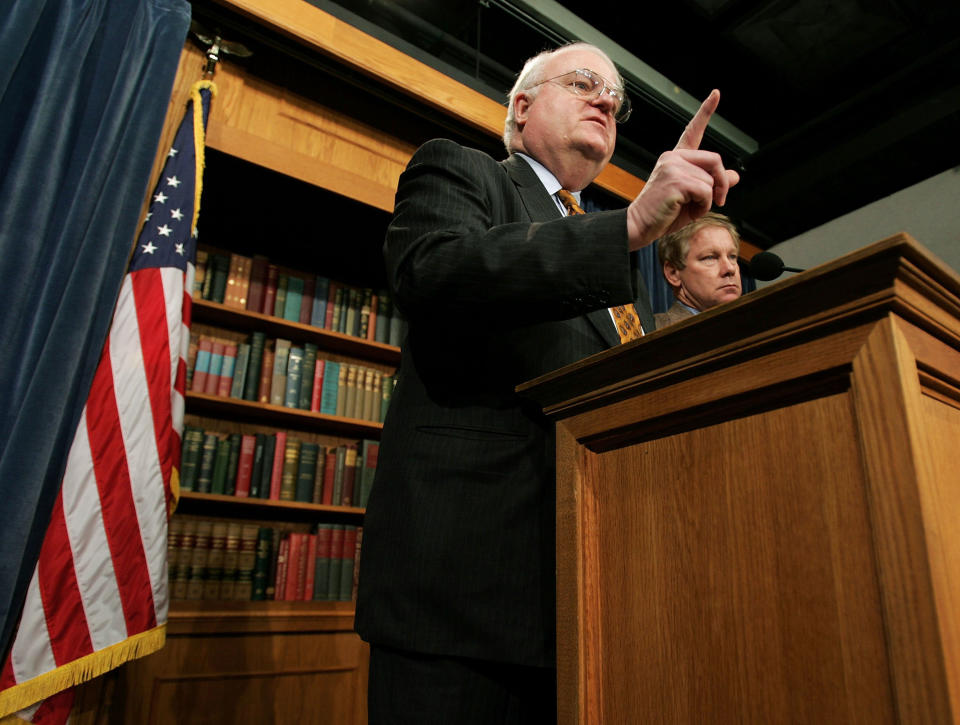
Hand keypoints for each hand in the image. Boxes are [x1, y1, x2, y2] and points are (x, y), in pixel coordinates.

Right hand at [625, 90, 740, 248]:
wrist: (639, 226)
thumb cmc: (664, 214)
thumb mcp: (693, 198)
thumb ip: (712, 185)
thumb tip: (734, 177)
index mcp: (675, 159)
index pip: (692, 131)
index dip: (706, 112)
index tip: (716, 93)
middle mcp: (673, 158)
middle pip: (715, 160)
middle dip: (722, 182)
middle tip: (720, 200)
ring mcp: (672, 167)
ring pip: (711, 179)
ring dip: (709, 200)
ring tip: (691, 208)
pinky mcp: (675, 180)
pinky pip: (705, 191)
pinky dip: (703, 206)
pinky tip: (688, 210)